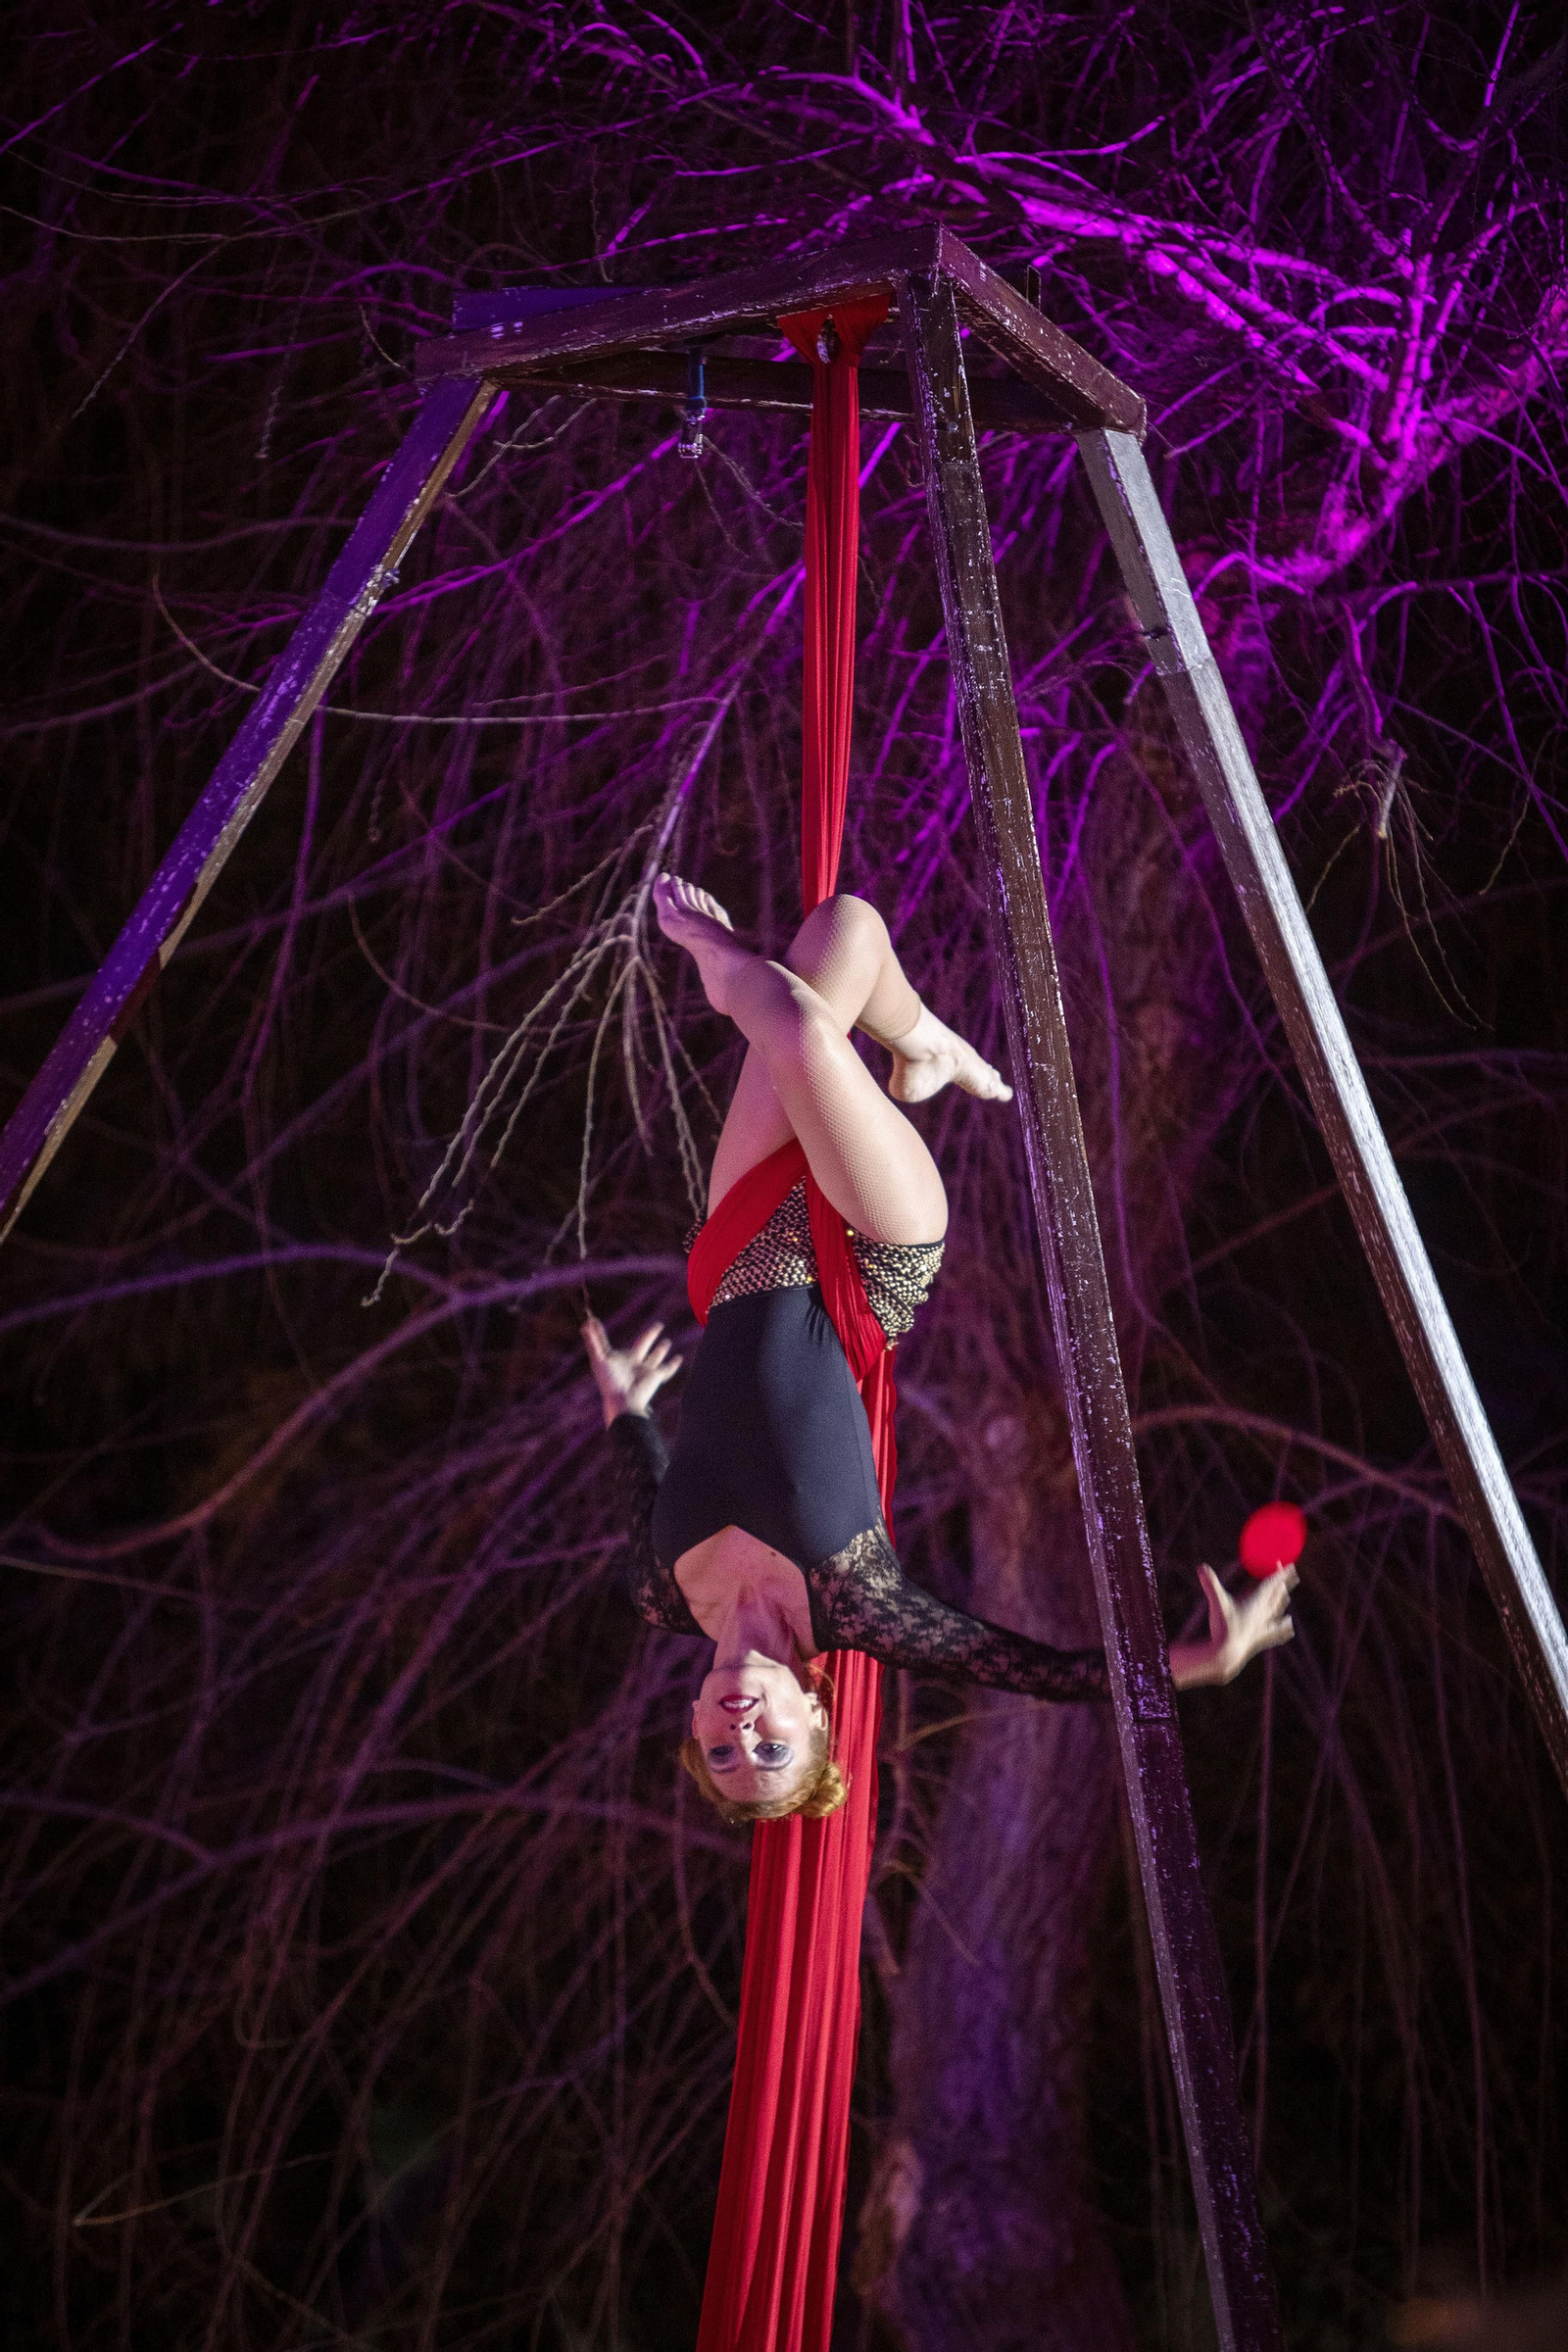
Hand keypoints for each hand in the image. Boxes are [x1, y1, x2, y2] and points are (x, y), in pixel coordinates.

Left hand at [581, 1315, 681, 1426]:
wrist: (624, 1401)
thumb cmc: (610, 1381)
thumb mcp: (599, 1359)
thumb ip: (593, 1341)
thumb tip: (585, 1323)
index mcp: (619, 1359)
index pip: (615, 1344)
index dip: (610, 1336)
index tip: (608, 1325)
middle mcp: (633, 1363)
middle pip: (643, 1346)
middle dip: (650, 1336)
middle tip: (658, 1325)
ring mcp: (646, 1371)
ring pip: (655, 1358)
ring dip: (661, 1350)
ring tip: (667, 1342)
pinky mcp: (656, 1377)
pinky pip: (667, 1371)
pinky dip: (673, 1365)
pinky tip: (679, 1358)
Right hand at [1170, 1563, 1297, 1690]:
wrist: (1227, 1654)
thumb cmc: (1223, 1627)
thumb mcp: (1217, 1603)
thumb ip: (1211, 1584)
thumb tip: (1201, 1567)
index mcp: (1256, 1602)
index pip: (1272, 1584)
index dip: (1280, 1573)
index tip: (1288, 1565)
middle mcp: (1263, 1613)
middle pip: (1278, 1594)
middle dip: (1284, 1583)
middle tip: (1290, 1573)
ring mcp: (1263, 1626)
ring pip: (1277, 1610)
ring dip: (1283, 1600)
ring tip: (1287, 1595)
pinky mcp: (1260, 1638)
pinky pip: (1276, 1631)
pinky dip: (1283, 1627)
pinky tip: (1290, 1628)